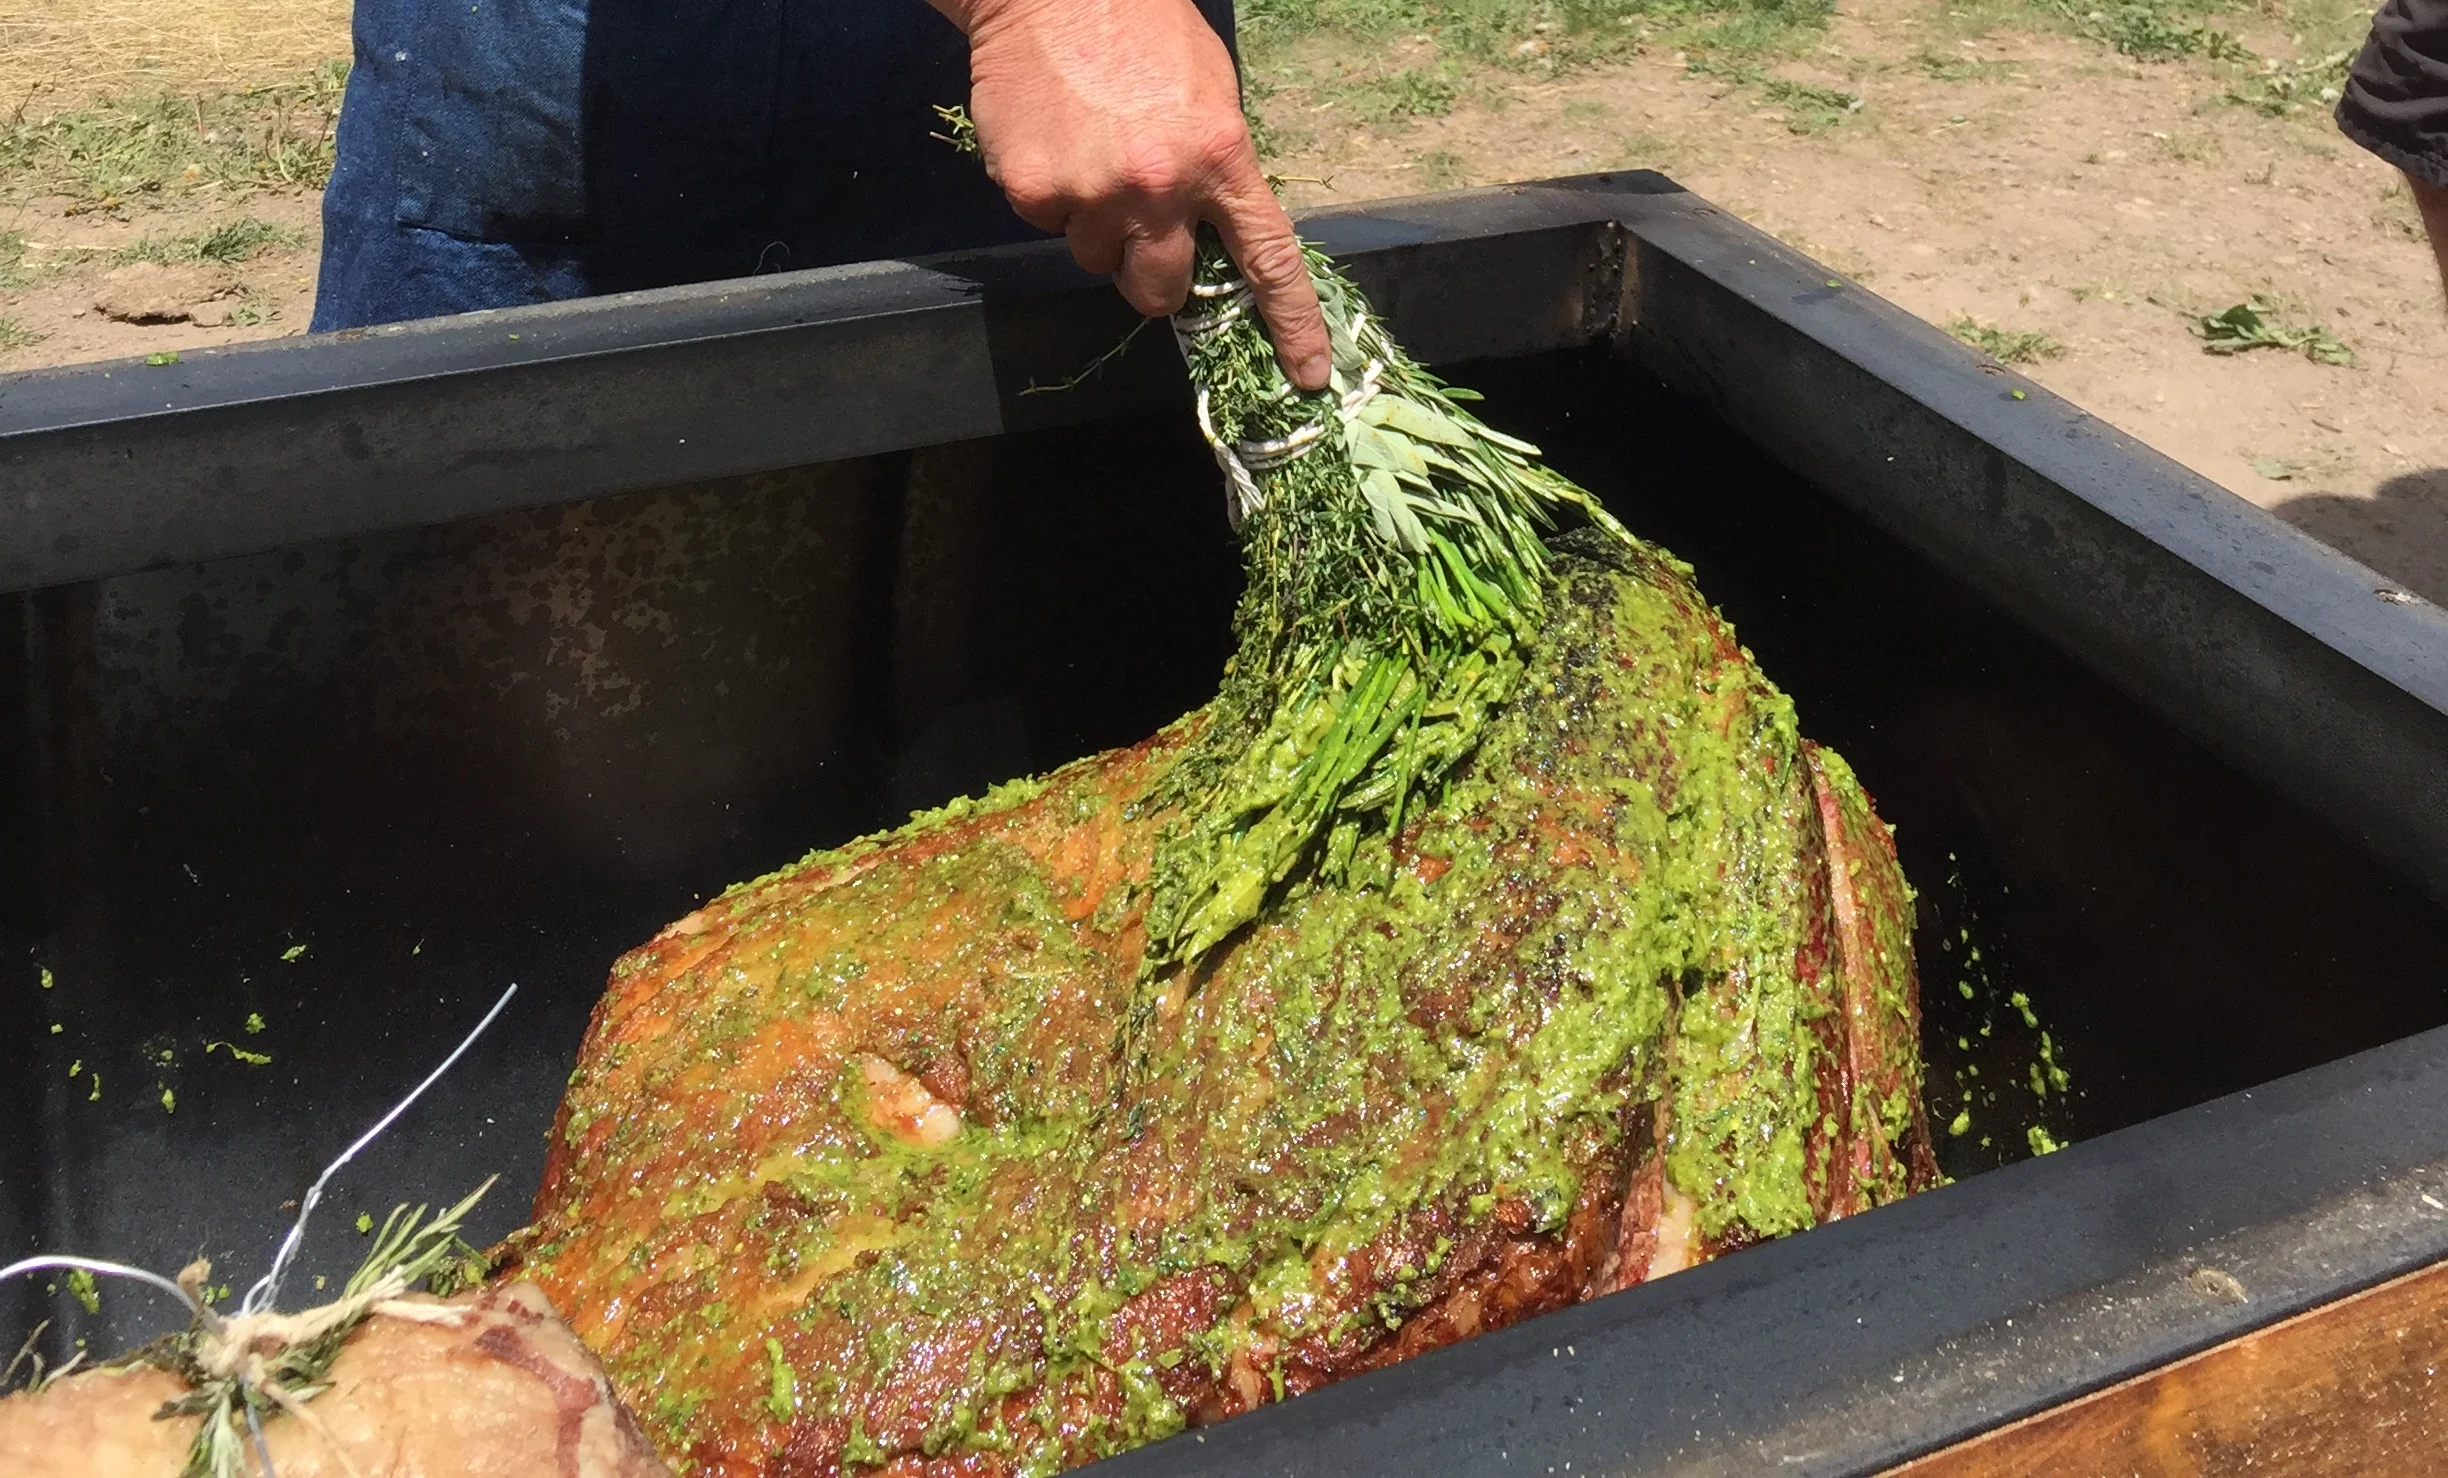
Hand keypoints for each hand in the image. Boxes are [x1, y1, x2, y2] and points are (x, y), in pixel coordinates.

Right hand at [928, 0, 1330, 389]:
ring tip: (1090, 152)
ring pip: (1096, 258)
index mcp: (1221, 157)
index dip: (1292, 323)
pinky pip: (1047, 222)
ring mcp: (1092, 194)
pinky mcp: (1032, 190)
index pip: (1269, 259)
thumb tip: (1212, 229)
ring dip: (1094, 224)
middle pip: (1161, 291)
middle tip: (1137, 227)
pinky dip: (1049, 192)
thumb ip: (1216, 166)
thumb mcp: (1209, 90)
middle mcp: (1160, 187)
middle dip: (1150, 274)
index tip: (1306, 374)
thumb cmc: (1140, 25)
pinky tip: (1054, 138)